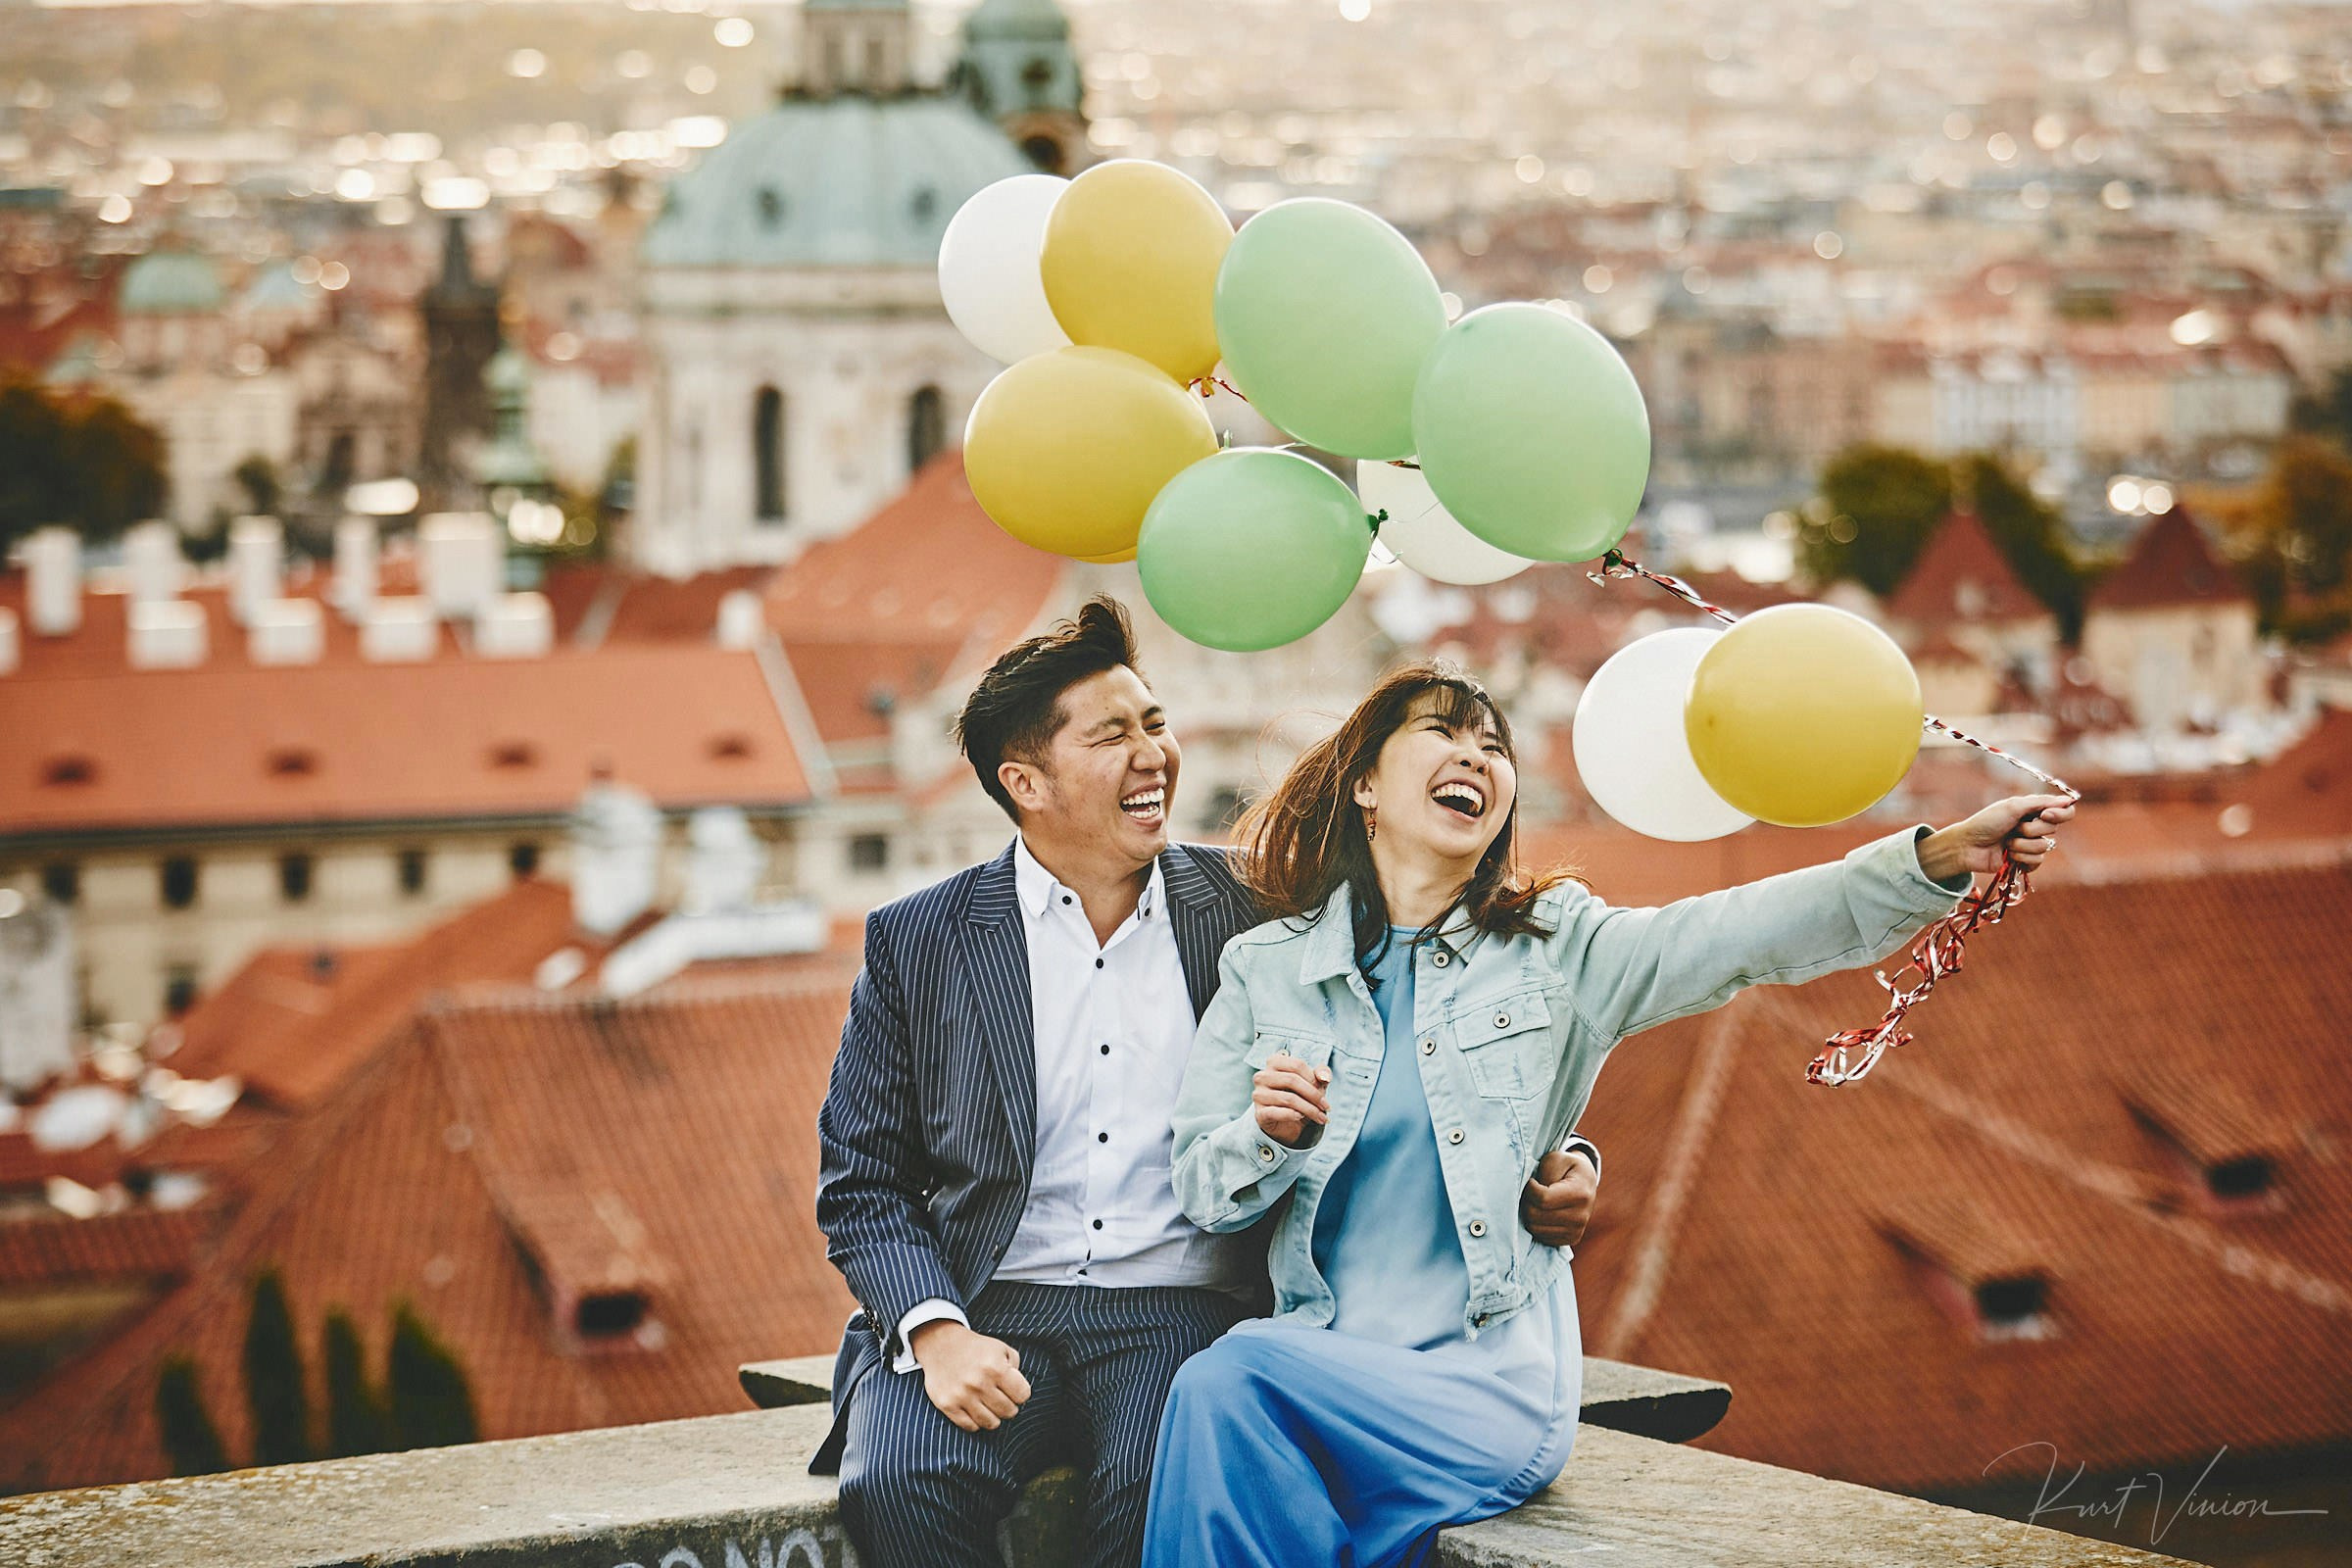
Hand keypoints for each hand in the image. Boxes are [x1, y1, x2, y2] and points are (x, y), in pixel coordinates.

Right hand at [908, 1319, 1030, 1432]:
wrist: (940, 1344)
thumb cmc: (976, 1349)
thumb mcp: (1001, 1349)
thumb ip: (1016, 1369)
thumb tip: (1020, 1393)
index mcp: (995, 1367)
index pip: (1022, 1395)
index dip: (1021, 1393)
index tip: (1014, 1390)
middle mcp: (979, 1383)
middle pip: (1009, 1412)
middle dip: (1009, 1406)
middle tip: (1001, 1398)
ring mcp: (962, 1395)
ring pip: (991, 1423)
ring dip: (993, 1416)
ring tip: (989, 1405)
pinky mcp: (947, 1405)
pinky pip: (971, 1427)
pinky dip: (976, 1421)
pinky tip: (975, 1409)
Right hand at [1252, 1051, 1330, 1146]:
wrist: (1287, 1124)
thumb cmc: (1300, 1096)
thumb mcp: (1314, 1082)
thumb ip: (1321, 1074)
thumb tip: (1324, 1077)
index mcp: (1274, 1062)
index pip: (1297, 1065)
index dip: (1313, 1078)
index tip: (1324, 1092)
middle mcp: (1262, 1076)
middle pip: (1292, 1080)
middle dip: (1313, 1095)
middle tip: (1326, 1107)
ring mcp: (1258, 1094)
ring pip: (1288, 1098)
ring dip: (1309, 1109)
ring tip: (1320, 1116)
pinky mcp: (1259, 1113)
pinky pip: (1276, 1112)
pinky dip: (1291, 1115)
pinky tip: (1300, 1117)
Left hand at [1520, 1148, 1597, 1249]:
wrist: (1586, 1183)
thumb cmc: (1567, 1167)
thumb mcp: (1557, 1159)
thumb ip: (1545, 1173)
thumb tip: (1533, 1192)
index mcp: (1580, 1194)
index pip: (1542, 1199)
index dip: (1529, 1189)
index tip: (1531, 1181)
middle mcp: (1580, 1217)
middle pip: (1535, 1216)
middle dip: (1526, 1201)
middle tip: (1530, 1192)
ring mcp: (1576, 1231)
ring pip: (1535, 1229)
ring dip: (1529, 1214)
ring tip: (1535, 1201)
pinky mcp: (1570, 1239)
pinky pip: (1541, 1237)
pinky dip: (1536, 1224)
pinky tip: (1541, 1212)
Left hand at [1919, 794, 2075, 881]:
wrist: (1967, 847)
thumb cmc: (1986, 822)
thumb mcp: (2012, 807)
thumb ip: (2040, 803)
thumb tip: (2069, 800)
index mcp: (2033, 810)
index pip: (2064, 811)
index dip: (2060, 814)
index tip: (2045, 815)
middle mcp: (2034, 826)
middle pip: (2053, 830)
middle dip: (2031, 830)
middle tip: (2013, 829)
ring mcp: (2030, 844)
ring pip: (2044, 848)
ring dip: (2022, 846)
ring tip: (2006, 844)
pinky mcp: (2025, 861)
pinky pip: (2038, 862)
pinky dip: (2022, 859)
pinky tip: (2009, 856)